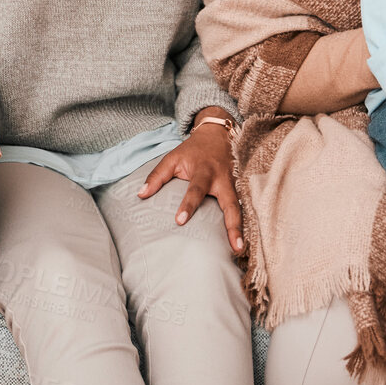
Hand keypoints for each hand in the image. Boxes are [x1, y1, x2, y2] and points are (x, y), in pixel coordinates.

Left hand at [139, 108, 244, 251]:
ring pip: (240, 207)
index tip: (179, 221)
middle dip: (232, 224)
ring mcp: (235, 184)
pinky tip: (242, 240)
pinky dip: (244, 222)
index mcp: (204, 170)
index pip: (196, 190)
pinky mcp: (240, 188)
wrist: (217, 135)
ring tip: (239, 249)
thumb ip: (157, 176)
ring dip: (241, 228)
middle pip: (230, 203)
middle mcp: (223, 179)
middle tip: (234, 246)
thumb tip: (141, 195)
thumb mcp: (172, 158)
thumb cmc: (192, 150)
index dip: (188, 205)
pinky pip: (243, 206)